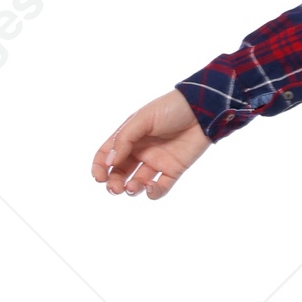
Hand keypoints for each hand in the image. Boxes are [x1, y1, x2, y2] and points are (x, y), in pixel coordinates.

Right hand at [92, 90, 209, 199]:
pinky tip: (150, 188)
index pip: (107, 154)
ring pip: (138, 182)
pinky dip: (154, 192)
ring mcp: (157, 161)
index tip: (99, 177)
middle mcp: (141, 150)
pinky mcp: (174, 170)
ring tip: (132, 187)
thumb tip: (109, 162)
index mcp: (130, 136)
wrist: (203, 110)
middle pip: (120, 172)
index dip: (99, 167)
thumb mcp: (143, 119)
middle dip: (113, 183)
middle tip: (114, 188)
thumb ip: (125, 139)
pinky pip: (161, 187)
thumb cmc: (171, 108)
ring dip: (131, 188)